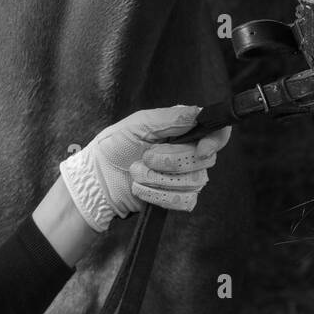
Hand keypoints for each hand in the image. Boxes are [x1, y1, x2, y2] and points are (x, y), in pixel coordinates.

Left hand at [58, 105, 231, 232]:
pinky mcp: (177, 199)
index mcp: (183, 130)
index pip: (217, 133)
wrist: (97, 179)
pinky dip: (159, 196)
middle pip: (203, 159)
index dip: (215, 141)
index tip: (200, 149)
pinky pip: (184, 201)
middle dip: (170, 160)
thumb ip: (169, 118)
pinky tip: (141, 190)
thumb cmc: (114, 146)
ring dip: (159, 179)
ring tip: (136, 173)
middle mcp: (189, 152)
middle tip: (145, 157)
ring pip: (194, 182)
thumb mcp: (138, 124)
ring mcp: (185, 177)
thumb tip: (197, 113)